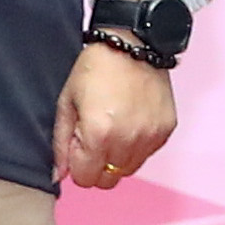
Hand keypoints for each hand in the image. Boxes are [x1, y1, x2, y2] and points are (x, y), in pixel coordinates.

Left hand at [55, 41, 175, 191]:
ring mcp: (151, 136)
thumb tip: (59, 175)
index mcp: (99, 135)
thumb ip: (60, 143)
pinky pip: (147, 153)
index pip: (86, 179)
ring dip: (118, 157)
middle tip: (95, 139)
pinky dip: (137, 145)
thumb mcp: (66, 103)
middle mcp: (128, 140)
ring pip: (129, 170)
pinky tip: (131, 121)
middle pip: (109, 180)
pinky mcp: (166, 129)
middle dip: (98, 166)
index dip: (78, 164)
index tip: (79, 144)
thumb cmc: (96, 69)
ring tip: (114, 127)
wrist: (132, 44)